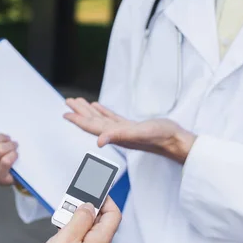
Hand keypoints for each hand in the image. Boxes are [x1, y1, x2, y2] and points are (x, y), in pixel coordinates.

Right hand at [31, 199, 121, 242]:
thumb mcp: (67, 237)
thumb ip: (80, 218)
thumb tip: (89, 205)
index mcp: (101, 242)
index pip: (114, 214)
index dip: (105, 199)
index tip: (92, 188)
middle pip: (101, 221)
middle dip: (86, 208)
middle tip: (69, 203)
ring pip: (90, 230)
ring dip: (76, 220)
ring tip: (61, 219)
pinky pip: (83, 240)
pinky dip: (73, 231)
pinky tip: (60, 232)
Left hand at [64, 98, 195, 163]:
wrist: (177, 141)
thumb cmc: (161, 137)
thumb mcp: (139, 133)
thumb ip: (118, 135)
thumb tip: (99, 141)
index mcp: (115, 134)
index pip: (91, 126)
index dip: (77, 120)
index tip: (65, 113)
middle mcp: (117, 133)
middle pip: (93, 121)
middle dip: (80, 112)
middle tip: (68, 101)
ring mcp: (124, 130)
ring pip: (101, 119)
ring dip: (89, 111)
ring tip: (79, 101)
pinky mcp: (132, 127)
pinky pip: (112, 118)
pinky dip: (103, 111)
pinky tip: (98, 106)